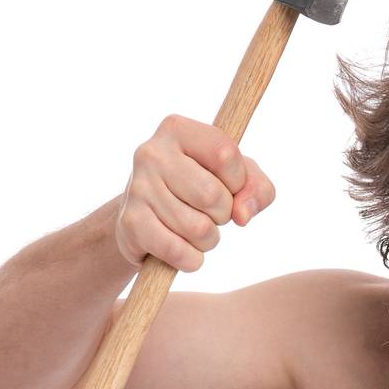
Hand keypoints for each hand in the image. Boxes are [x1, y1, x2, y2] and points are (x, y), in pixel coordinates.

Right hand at [115, 113, 276, 271]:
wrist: (146, 219)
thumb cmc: (199, 190)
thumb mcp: (238, 180)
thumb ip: (258, 189)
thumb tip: (242, 214)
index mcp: (178, 130)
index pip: (225, 154)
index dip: (238, 181)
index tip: (228, 186)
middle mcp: (152, 152)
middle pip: (213, 195)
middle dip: (223, 215)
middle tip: (209, 213)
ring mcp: (137, 187)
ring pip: (199, 228)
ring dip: (208, 239)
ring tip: (193, 229)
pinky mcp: (130, 223)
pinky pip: (178, 251)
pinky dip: (190, 259)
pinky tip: (181, 247)